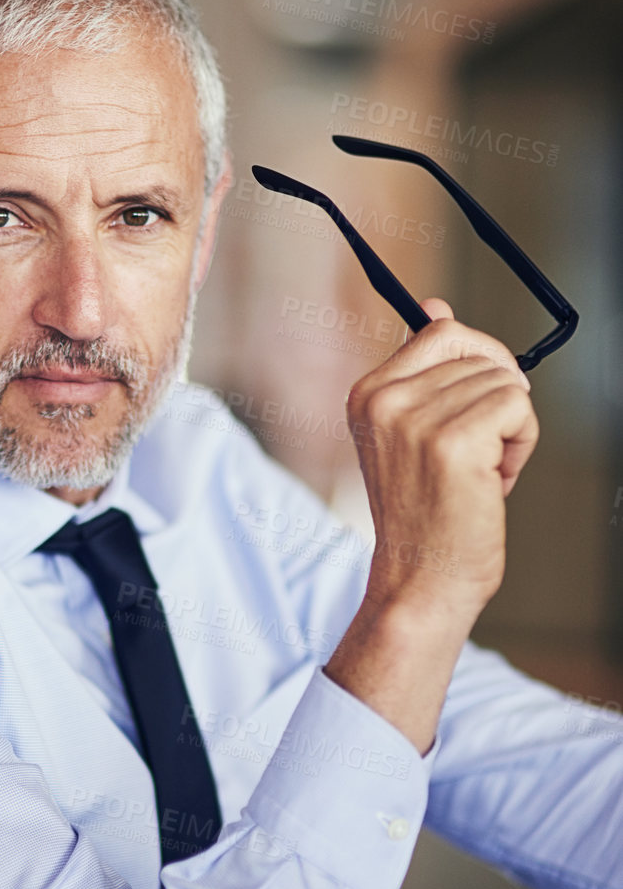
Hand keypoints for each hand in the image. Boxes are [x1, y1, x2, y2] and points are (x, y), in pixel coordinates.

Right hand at [323, 299, 538, 755]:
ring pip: (506, 381)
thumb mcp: (411, 434)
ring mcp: (415, 419)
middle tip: (483, 450)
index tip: (477, 408)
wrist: (420, 583)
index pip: (441, 332)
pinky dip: (522, 445)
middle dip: (498, 400)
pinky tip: (493, 483)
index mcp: (367, 394)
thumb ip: (424, 372)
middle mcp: (384, 400)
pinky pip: (518, 407)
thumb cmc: (425, 516)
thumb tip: (436, 306)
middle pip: (480, 354)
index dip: (479, 363)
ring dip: (511, 429)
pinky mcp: (454, 442)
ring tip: (482, 474)